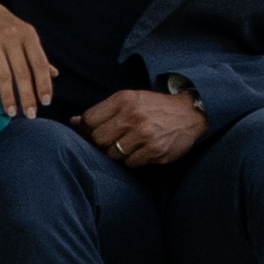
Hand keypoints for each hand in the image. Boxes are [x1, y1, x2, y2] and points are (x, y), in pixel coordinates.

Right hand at [0, 0, 62, 121]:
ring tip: (10, 112)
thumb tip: (54, 74)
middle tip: (30, 115)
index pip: (39, 64)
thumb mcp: (23, 33)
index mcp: (27, 35)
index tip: (45, 102)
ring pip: (2, 73)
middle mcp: (11, 36)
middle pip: (22, 72)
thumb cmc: (1, 22)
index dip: (43, 84)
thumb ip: (36, 54)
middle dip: (27, 96)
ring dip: (7, 96)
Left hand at [79, 81, 206, 170]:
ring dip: (116, 153)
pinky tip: (139, 151)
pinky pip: (131, 163)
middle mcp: (132, 116)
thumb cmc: (153, 107)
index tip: (87, 134)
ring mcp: (144, 135)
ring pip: (113, 154)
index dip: (83, 130)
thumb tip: (74, 122)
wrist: (189, 113)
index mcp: (123, 100)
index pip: (89, 120)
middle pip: (98, 139)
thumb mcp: (128, 100)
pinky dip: (131, 160)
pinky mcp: (155, 151)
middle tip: (108, 142)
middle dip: (99, 143)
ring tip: (126, 145)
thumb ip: (102, 111)